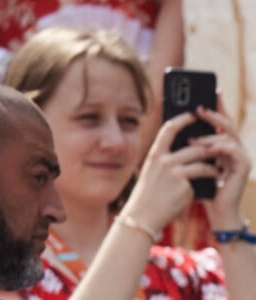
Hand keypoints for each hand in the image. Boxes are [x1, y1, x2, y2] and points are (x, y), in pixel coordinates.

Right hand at [123, 112, 218, 231]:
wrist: (142, 215)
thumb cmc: (147, 193)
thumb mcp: (151, 171)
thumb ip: (165, 158)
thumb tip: (189, 149)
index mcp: (154, 155)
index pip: (169, 129)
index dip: (183, 119)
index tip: (193, 115)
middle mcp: (164, 161)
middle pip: (195, 147)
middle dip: (209, 148)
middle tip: (217, 149)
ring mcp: (175, 173)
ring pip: (202, 163)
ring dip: (212, 167)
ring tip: (216, 170)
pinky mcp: (184, 187)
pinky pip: (199, 181)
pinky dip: (204, 184)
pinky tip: (204, 187)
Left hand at [191, 95, 250, 229]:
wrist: (216, 210)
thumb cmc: (202, 185)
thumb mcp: (194, 162)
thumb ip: (192, 147)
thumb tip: (178, 130)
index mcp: (222, 144)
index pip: (219, 121)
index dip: (217, 105)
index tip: (210, 90)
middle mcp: (233, 147)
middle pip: (226, 123)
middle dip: (212, 113)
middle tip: (198, 107)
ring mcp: (240, 155)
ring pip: (227, 135)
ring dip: (209, 135)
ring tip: (192, 139)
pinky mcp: (243, 166)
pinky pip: (231, 150)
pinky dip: (217, 147)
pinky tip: (205, 149)